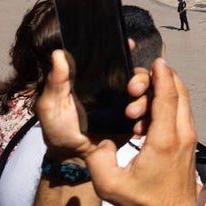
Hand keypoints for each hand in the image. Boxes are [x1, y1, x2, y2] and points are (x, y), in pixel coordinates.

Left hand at [36, 50, 152, 159]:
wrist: (73, 160)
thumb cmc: (58, 130)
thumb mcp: (51, 105)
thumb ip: (56, 82)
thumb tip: (57, 53)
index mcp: (97, 80)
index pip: (115, 60)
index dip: (124, 50)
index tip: (130, 45)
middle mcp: (116, 90)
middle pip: (140, 75)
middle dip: (141, 78)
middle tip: (133, 89)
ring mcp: (128, 106)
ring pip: (150, 94)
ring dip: (145, 100)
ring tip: (132, 114)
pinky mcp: (137, 122)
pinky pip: (153, 115)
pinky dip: (150, 118)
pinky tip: (138, 126)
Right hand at [82, 57, 200, 205]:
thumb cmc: (142, 202)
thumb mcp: (109, 184)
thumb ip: (97, 156)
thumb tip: (96, 135)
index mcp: (164, 140)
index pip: (168, 96)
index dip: (161, 75)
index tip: (155, 60)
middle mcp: (182, 133)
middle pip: (179, 91)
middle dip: (159, 79)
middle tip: (134, 88)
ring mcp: (190, 136)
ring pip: (182, 99)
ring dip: (162, 92)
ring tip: (135, 109)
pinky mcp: (190, 140)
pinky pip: (181, 111)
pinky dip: (166, 104)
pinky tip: (144, 120)